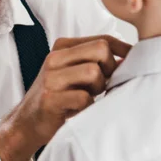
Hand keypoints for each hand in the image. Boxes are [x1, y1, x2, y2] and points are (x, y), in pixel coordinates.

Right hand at [0, 35, 130, 160]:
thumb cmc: (59, 96)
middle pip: (101, 50)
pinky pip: (84, 98)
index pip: (102, 39)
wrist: (27, 122)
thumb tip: (131, 57)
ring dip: (98, 89)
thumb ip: (96, 61)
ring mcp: (51, 78)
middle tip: (103, 85)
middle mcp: (55, 58)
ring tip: (88, 97)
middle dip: (110, 69)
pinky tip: (79, 110)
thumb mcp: (73, 72)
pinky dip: (88, 106)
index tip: (133, 61)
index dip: (123, 49)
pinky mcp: (50, 99)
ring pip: (94, 73)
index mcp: (62, 47)